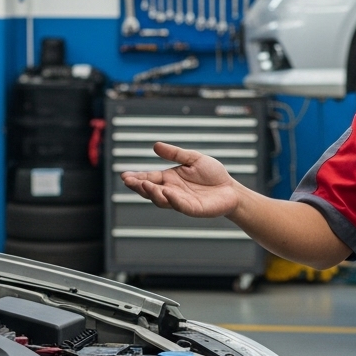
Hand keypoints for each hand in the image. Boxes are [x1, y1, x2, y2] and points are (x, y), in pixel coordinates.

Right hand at [122, 142, 238, 216]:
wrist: (231, 189)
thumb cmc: (212, 174)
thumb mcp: (193, 159)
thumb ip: (175, 154)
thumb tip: (155, 145)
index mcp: (170, 179)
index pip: (149, 178)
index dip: (136, 177)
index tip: (124, 175)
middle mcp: (172, 191)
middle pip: (150, 191)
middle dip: (139, 186)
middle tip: (128, 181)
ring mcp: (181, 201)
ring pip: (161, 200)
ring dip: (152, 193)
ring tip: (143, 184)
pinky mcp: (192, 209)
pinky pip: (180, 205)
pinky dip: (173, 200)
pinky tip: (167, 192)